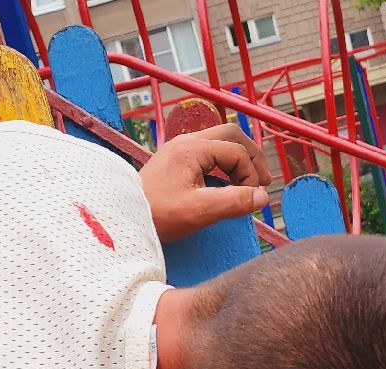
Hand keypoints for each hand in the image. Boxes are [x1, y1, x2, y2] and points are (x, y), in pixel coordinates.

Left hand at [139, 123, 271, 242]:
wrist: (123, 216)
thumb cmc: (157, 214)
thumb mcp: (199, 210)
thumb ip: (234, 202)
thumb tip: (262, 197)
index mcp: (192, 149)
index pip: (237, 152)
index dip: (250, 175)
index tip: (251, 199)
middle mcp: (186, 142)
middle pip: (231, 135)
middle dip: (251, 157)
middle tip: (263, 181)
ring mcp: (179, 149)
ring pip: (220, 142)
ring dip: (238, 160)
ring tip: (248, 183)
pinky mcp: (175, 161)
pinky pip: (208, 153)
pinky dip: (224, 165)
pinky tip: (226, 184)